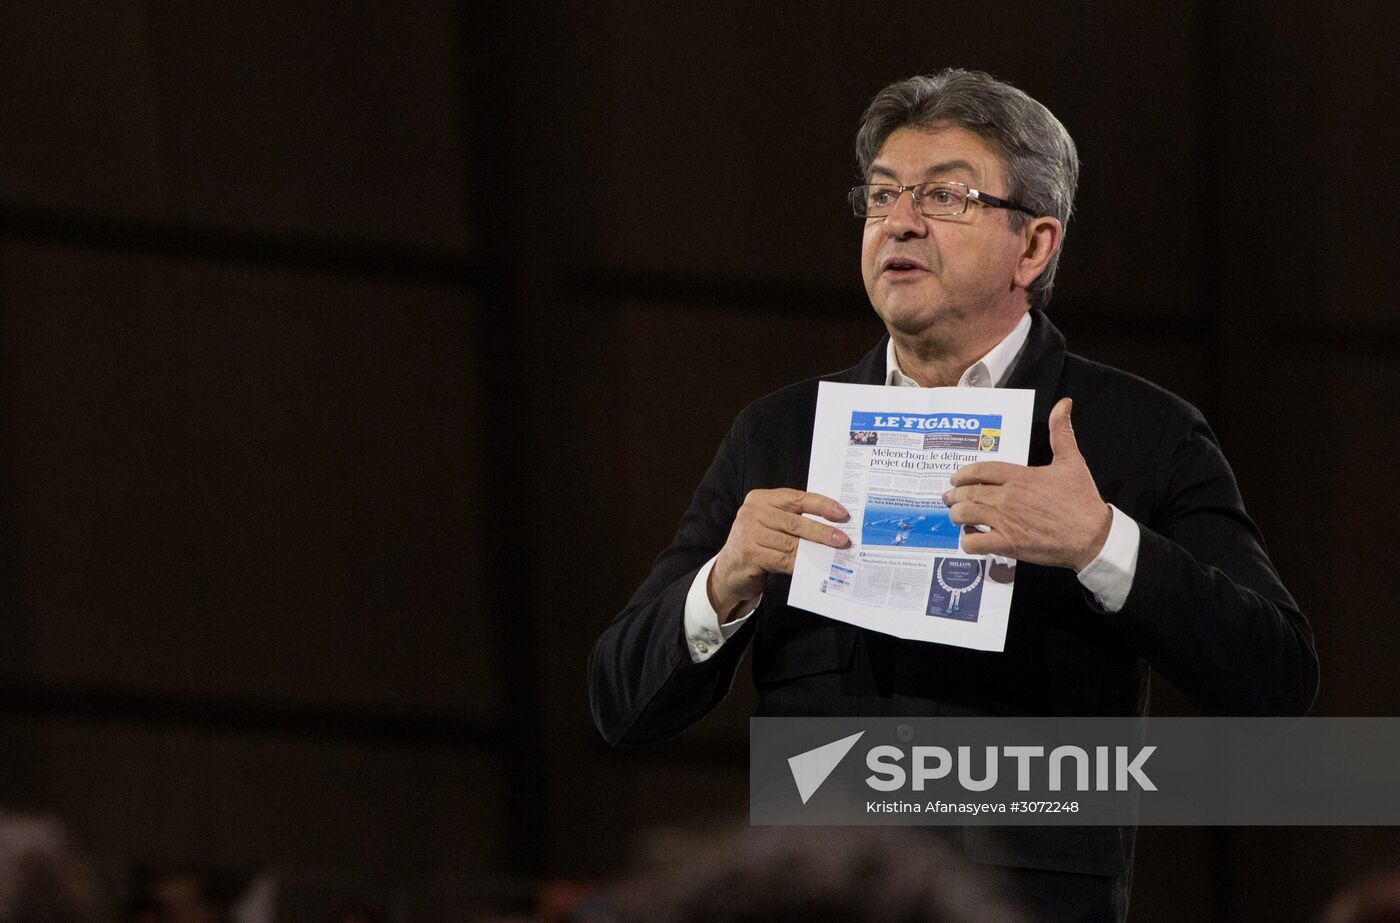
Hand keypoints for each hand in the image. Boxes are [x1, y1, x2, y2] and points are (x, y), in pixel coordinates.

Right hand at [708, 488, 850, 622]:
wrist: (729, 570)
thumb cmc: (758, 544)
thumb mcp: (771, 525)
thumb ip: (792, 520)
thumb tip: (831, 526)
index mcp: (760, 498)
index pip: (796, 498)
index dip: (821, 505)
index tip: (842, 514)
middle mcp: (752, 512)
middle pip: (795, 521)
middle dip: (822, 531)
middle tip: (842, 540)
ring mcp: (748, 533)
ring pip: (790, 543)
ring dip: (814, 551)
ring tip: (831, 556)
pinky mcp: (749, 554)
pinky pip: (781, 560)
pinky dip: (798, 564)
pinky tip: (811, 568)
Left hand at [942, 397, 1110, 571]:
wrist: (1093, 536)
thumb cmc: (1081, 500)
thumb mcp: (1072, 461)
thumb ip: (1061, 432)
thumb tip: (1063, 404)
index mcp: (1019, 476)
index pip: (980, 471)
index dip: (963, 474)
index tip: (955, 478)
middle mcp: (1008, 497)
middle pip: (969, 492)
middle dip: (955, 495)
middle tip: (949, 497)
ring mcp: (1006, 521)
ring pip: (966, 515)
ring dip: (956, 515)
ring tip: (955, 516)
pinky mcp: (1008, 544)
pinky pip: (976, 543)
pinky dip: (967, 541)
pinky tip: (970, 537)